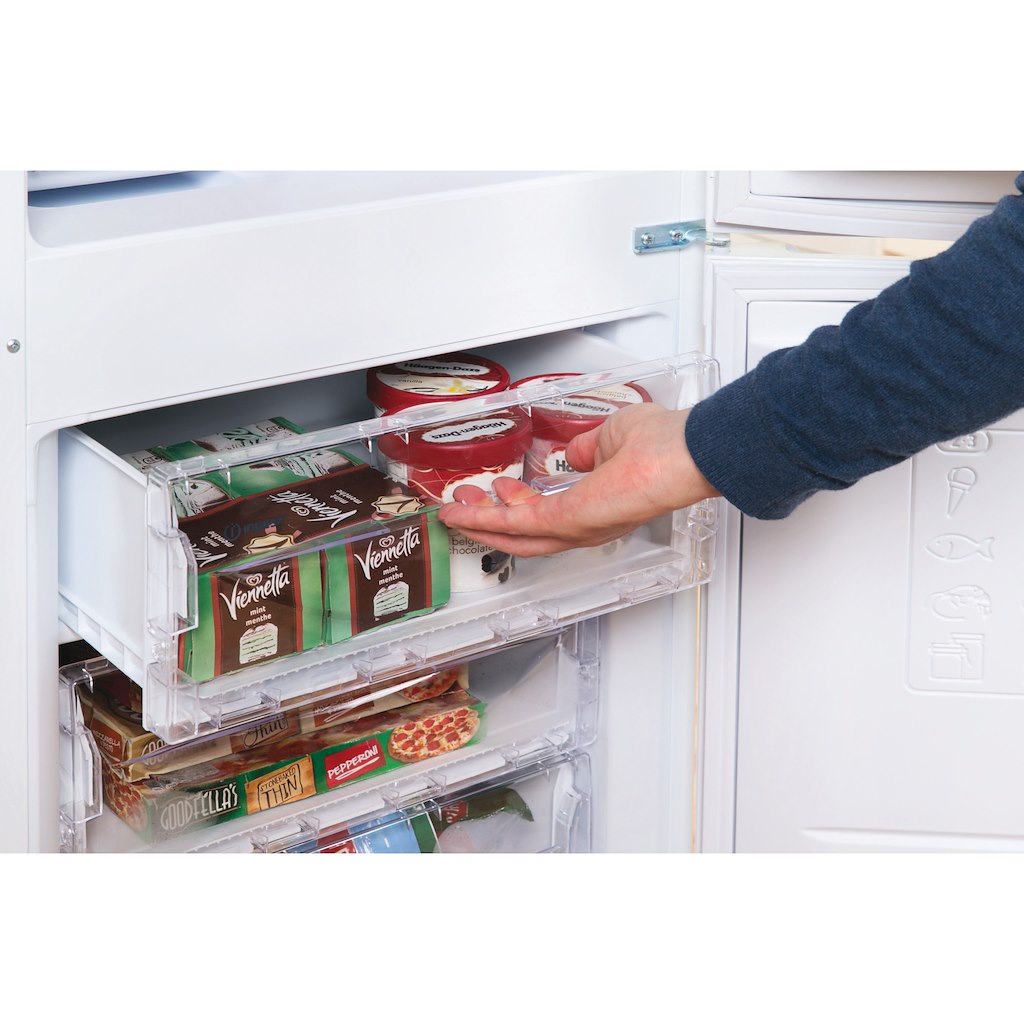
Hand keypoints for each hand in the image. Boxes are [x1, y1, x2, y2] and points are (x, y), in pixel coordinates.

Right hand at [437, 404, 718, 555]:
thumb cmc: (664, 443)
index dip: (517, 504)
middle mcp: (586, 525)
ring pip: (516, 536)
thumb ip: (589, 450)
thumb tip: (575, 454)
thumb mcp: (613, 438)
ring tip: (455, 511)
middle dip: (490, 519)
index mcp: (598, 506)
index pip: (549, 515)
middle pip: (526, 534)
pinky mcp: (567, 522)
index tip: (496, 490)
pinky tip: (463, 513)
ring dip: (481, 523)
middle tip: (464, 504)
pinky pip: (516, 526)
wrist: (683, 453)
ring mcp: (576, 527)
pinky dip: (485, 520)